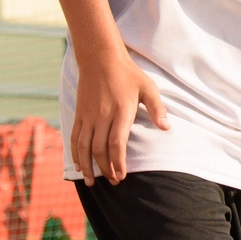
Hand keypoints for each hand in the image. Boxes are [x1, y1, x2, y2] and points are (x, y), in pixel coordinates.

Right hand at [69, 46, 166, 184]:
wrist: (100, 58)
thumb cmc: (128, 74)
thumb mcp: (148, 87)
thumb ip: (156, 108)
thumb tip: (166, 128)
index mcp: (121, 111)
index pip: (117, 143)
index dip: (118, 163)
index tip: (122, 176)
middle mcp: (102, 116)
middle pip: (100, 149)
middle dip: (106, 169)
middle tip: (113, 182)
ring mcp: (88, 116)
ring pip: (84, 147)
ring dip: (88, 166)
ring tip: (92, 182)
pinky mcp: (79, 114)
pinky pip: (74, 138)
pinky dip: (75, 154)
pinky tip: (79, 166)